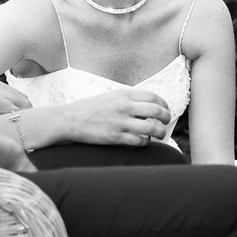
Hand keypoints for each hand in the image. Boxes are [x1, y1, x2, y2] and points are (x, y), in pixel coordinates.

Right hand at [51, 88, 172, 147]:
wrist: (69, 120)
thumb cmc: (89, 108)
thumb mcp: (110, 96)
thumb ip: (128, 99)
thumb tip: (146, 105)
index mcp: (123, 94)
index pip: (153, 96)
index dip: (164, 103)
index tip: (166, 108)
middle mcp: (125, 107)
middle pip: (157, 110)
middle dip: (167, 117)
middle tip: (167, 121)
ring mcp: (121, 122)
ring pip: (152, 128)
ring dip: (160, 132)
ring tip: (161, 134)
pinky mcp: (116, 137)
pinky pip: (139, 141)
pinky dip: (145, 142)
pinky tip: (144, 141)